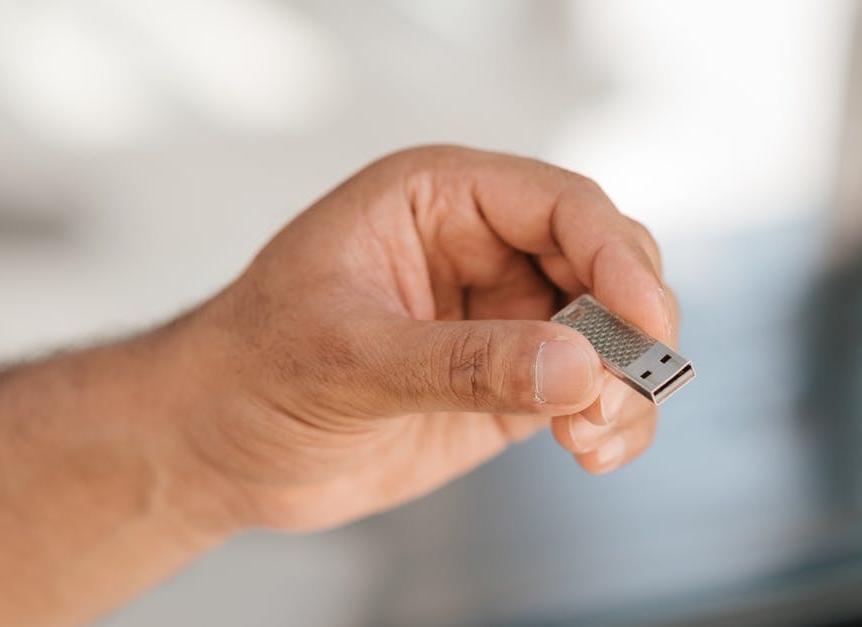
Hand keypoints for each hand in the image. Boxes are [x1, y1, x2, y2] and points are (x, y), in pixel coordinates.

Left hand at [173, 145, 677, 530]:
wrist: (217, 446)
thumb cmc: (253, 368)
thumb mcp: (350, 356)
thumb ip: (465, 362)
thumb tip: (579, 368)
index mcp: (440, 199)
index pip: (561, 206)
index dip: (616, 257)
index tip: (645, 319)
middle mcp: (484, 249)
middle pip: (606, 263)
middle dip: (630, 325)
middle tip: (625, 384)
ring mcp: (503, 319)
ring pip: (611, 332)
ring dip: (626, 384)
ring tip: (589, 437)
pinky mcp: (511, 384)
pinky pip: (590, 390)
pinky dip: (611, 419)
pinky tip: (589, 451)